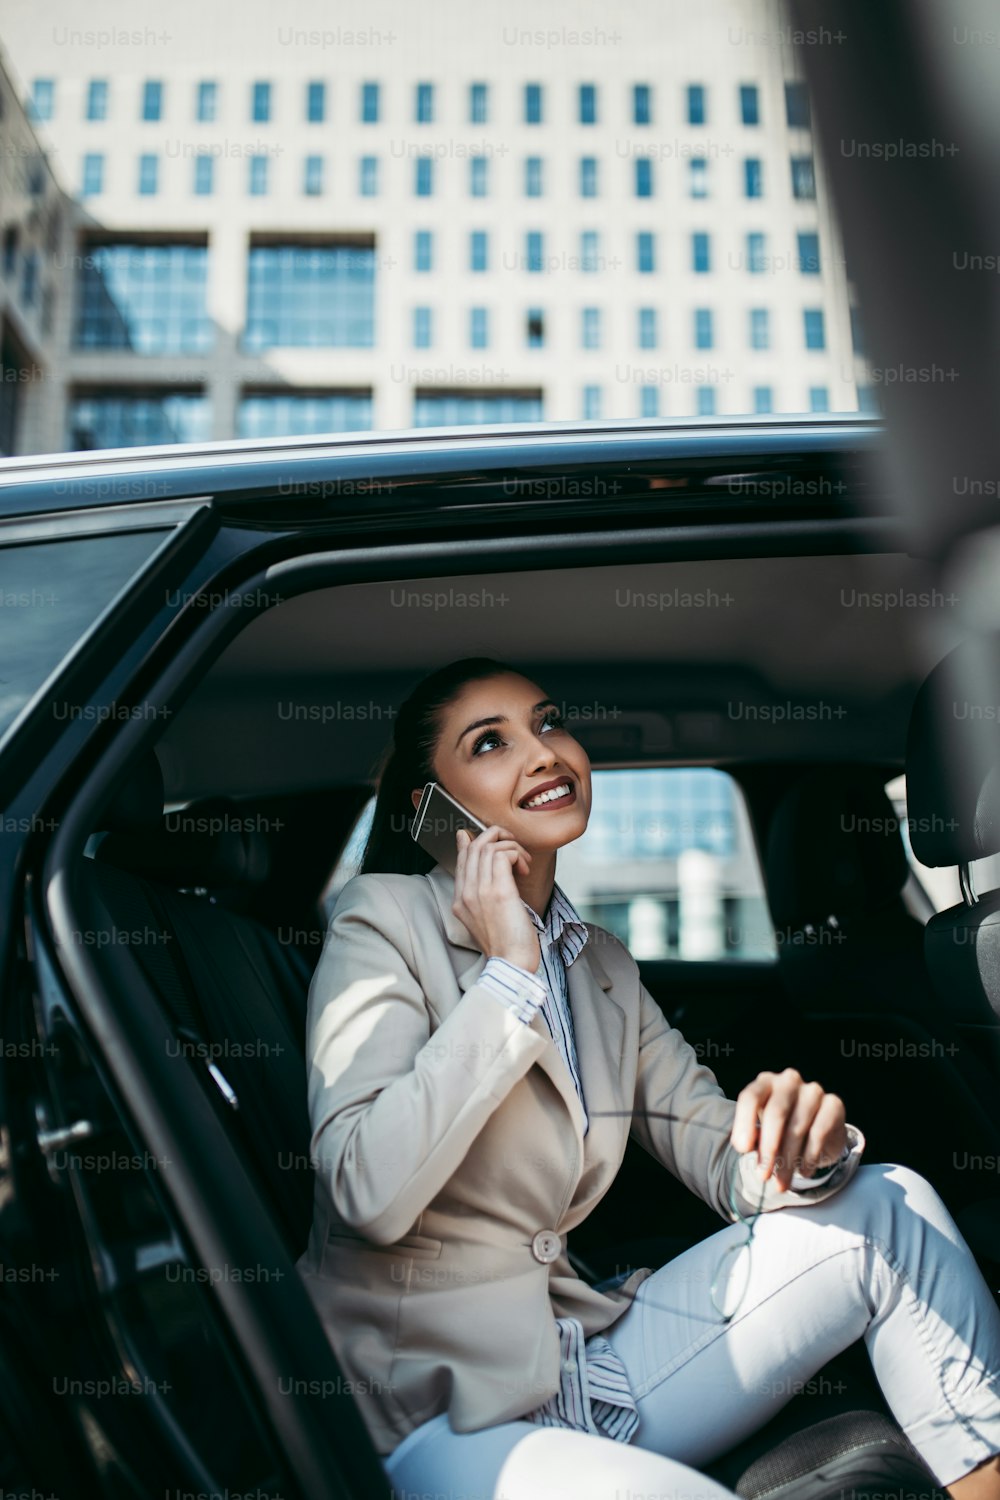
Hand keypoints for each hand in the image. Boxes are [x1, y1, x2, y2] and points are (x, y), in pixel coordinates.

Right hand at [452, 825, 540, 973]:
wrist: (511, 963)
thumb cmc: (505, 942)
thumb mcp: (486, 915)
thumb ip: (482, 891)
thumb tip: (488, 876)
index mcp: (460, 900)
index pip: (463, 857)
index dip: (475, 840)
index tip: (490, 836)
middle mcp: (466, 893)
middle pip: (474, 846)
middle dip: (497, 836)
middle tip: (513, 845)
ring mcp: (480, 891)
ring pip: (489, 846)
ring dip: (511, 847)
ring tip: (522, 862)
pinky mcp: (498, 892)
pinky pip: (502, 855)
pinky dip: (516, 854)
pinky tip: (524, 868)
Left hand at [729, 1068, 846, 1192]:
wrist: (817, 1131)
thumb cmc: (781, 1129)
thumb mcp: (762, 1132)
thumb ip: (752, 1136)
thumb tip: (746, 1146)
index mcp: (766, 1082)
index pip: (751, 1097)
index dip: (745, 1123)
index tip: (743, 1150)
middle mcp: (789, 1081)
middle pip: (776, 1113)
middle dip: (768, 1148)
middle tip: (763, 1175)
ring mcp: (813, 1091)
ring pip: (797, 1128)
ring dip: (788, 1160)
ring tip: (783, 1181)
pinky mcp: (834, 1104)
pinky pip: (818, 1133)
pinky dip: (809, 1157)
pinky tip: (804, 1171)